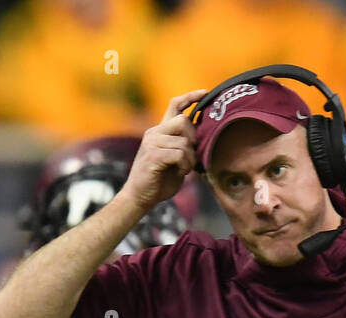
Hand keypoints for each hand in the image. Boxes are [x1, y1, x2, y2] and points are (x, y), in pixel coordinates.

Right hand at [122, 90, 206, 213]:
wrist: (140, 197)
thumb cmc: (159, 181)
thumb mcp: (175, 160)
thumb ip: (184, 147)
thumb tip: (203, 139)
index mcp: (160, 131)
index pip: (174, 105)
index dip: (191, 97)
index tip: (205, 93)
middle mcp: (154, 132)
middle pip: (184, 121)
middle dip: (194, 138)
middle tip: (191, 155)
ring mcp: (152, 143)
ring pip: (184, 141)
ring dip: (190, 159)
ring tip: (184, 169)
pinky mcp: (153, 155)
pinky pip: (179, 154)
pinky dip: (185, 165)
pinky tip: (180, 172)